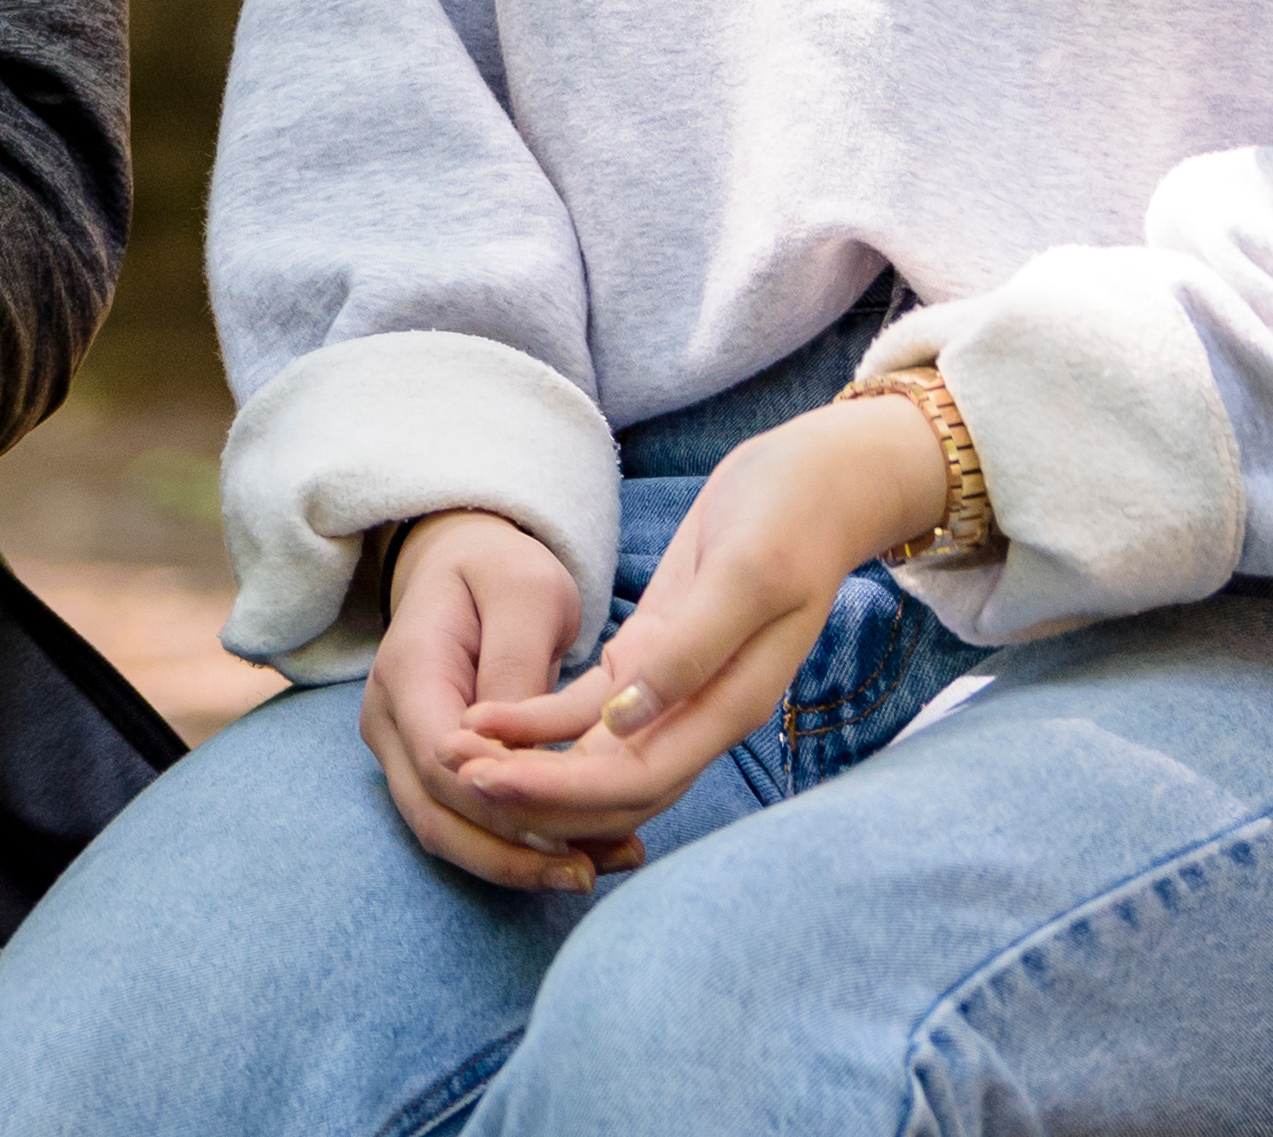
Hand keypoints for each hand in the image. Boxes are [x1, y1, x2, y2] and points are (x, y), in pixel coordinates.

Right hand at [361, 507, 623, 890]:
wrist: (462, 564)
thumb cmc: (500, 571)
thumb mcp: (525, 594)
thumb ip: (518, 668)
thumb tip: (517, 753)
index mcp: (407, 670)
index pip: (441, 761)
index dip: (501, 801)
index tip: (572, 826)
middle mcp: (387, 719)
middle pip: (433, 814)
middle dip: (509, 855)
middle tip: (587, 873)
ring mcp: (398, 749)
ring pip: (442, 832)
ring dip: (512, 863)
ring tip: (590, 874)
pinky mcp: (424, 769)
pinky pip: (459, 823)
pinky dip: (511, 848)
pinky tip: (574, 856)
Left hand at [445, 394, 945, 846]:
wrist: (818, 480)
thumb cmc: (790, 517)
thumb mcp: (745, 573)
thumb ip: (692, 650)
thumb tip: (624, 721)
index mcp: (729, 705)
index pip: (638, 781)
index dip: (561, 793)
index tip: (488, 782)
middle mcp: (701, 714)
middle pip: (613, 789)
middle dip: (536, 793)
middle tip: (454, 775)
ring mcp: (677, 689)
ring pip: (598, 760)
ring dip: (533, 766)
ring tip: (458, 755)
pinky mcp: (656, 655)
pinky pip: (594, 711)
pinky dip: (543, 722)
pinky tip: (490, 717)